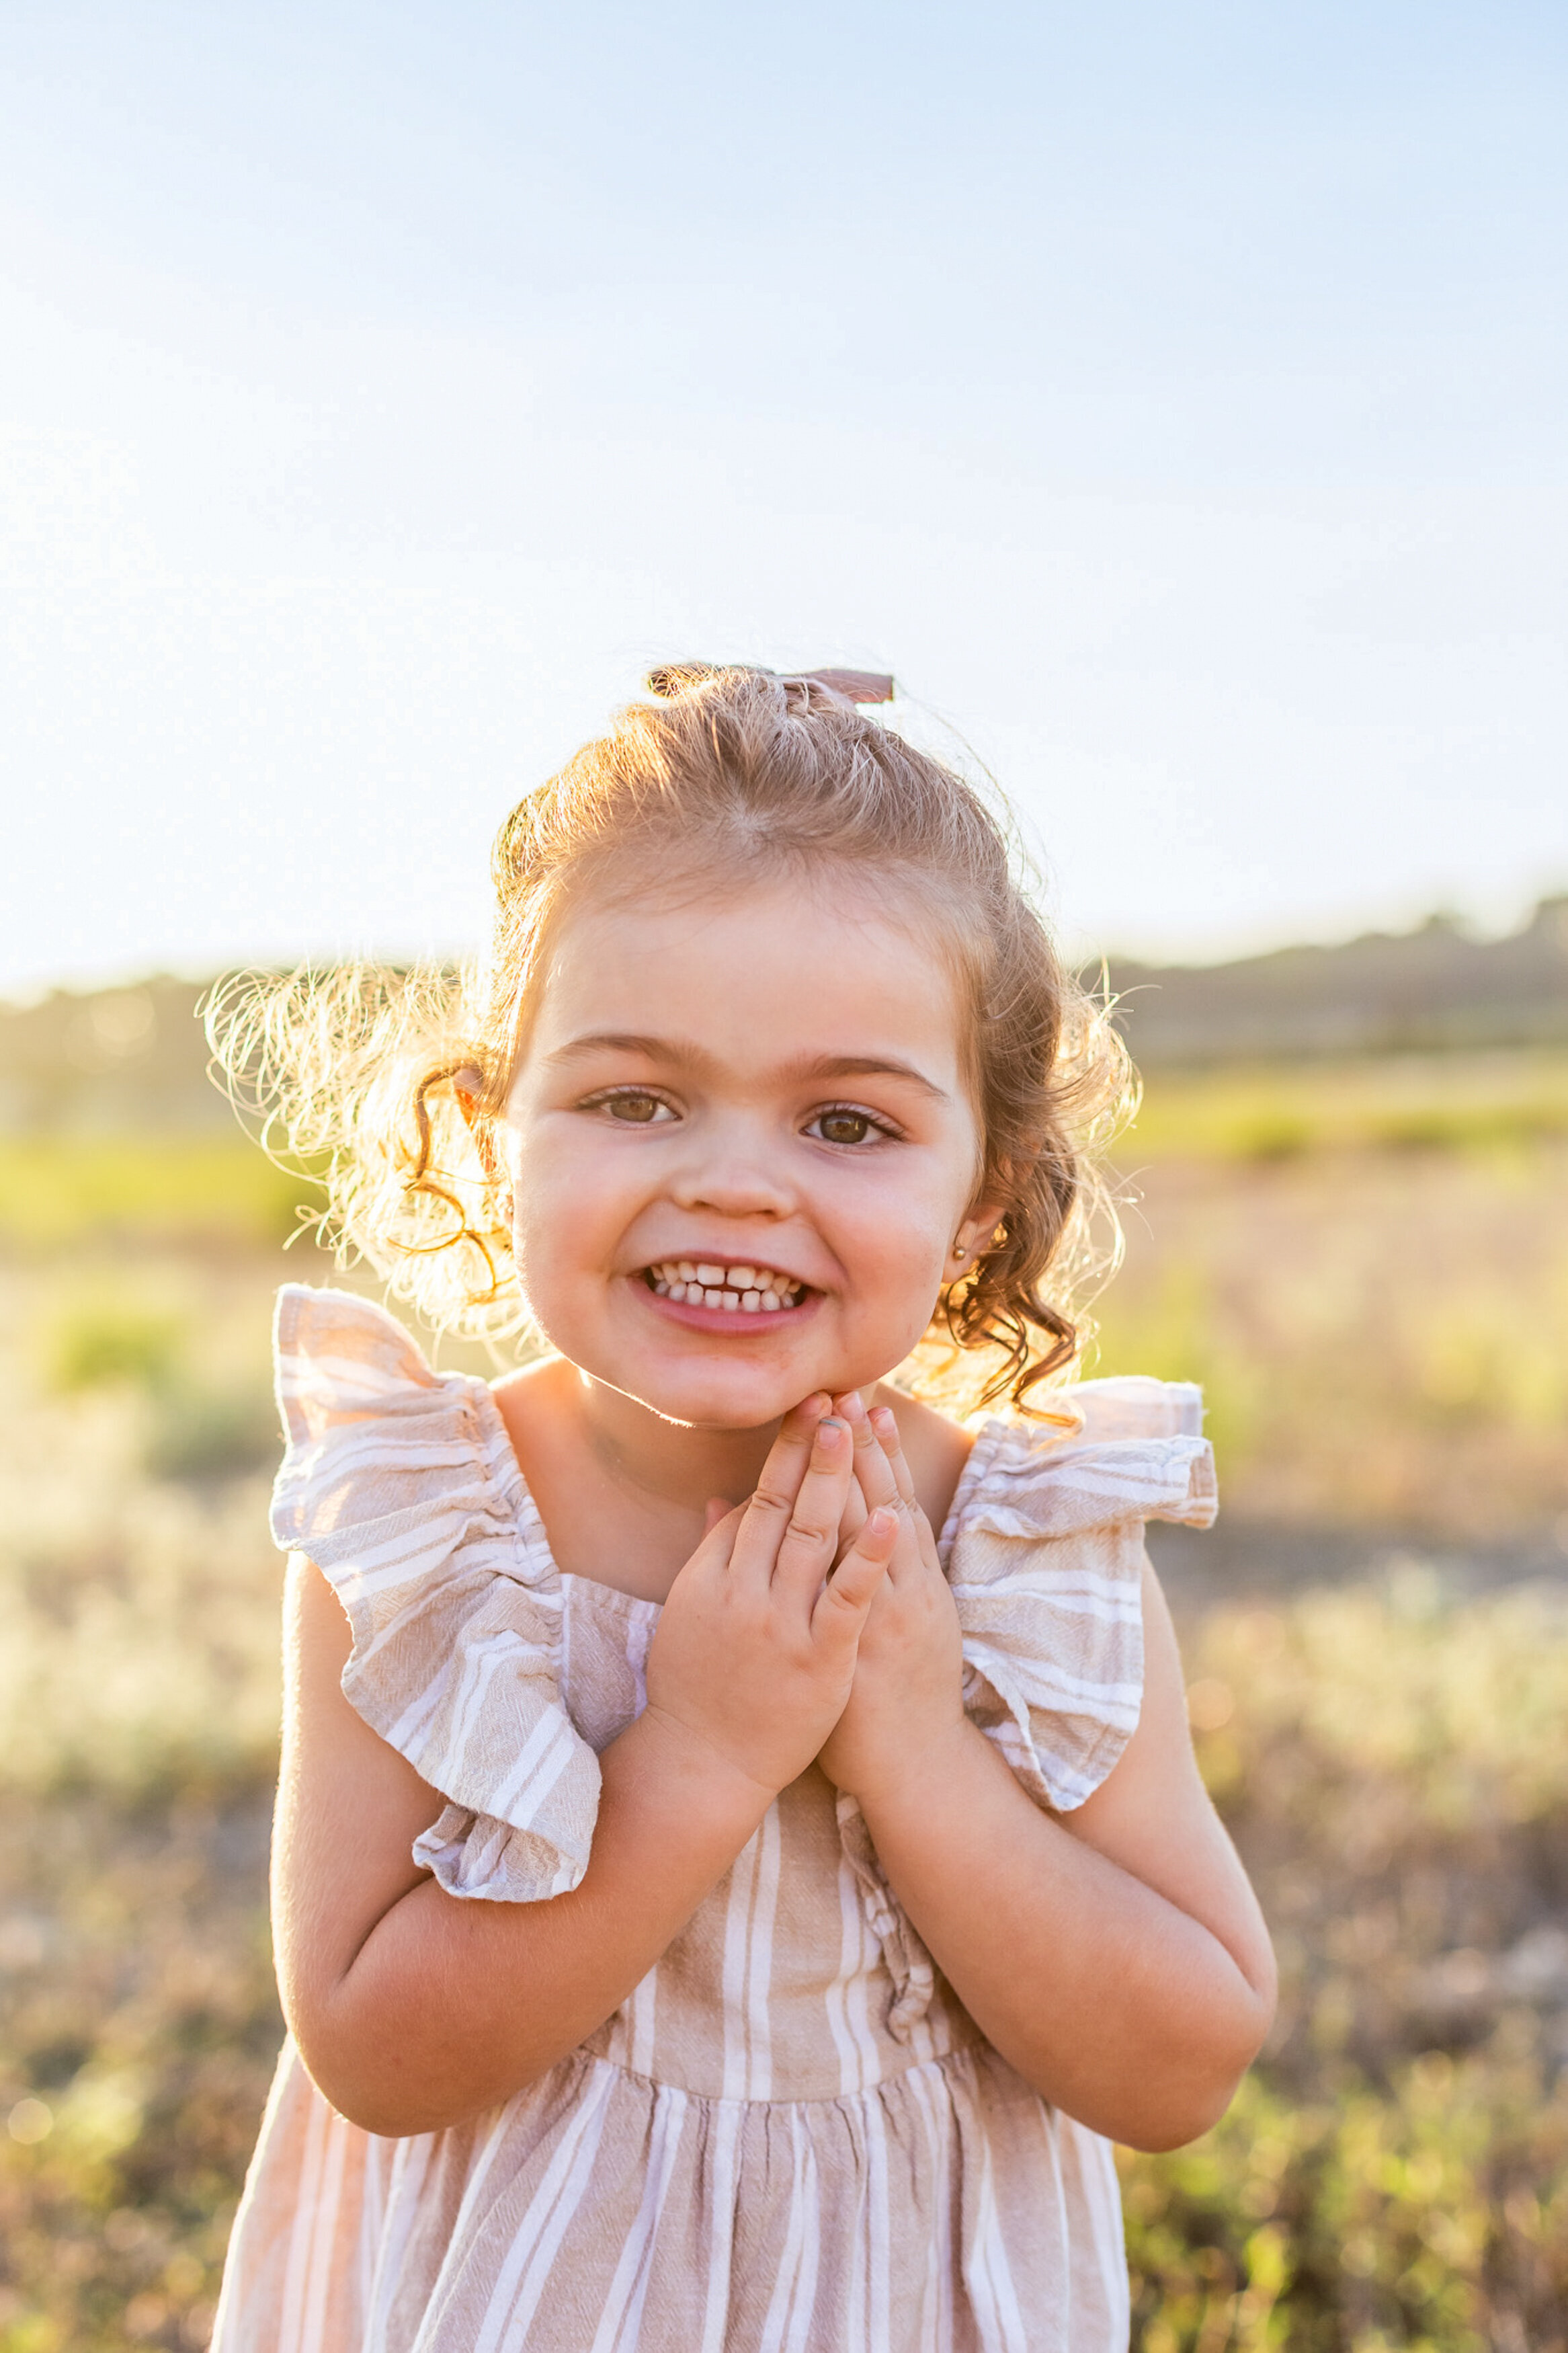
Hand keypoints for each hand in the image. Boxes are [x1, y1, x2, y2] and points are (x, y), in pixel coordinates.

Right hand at [643, 1397, 895, 1802]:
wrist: (705, 1765)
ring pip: (814, 1538)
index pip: (754, 1503)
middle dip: (807, 1448)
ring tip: (853, 1428)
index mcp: (713, 1579)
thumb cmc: (698, 1687)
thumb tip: (723, 1497)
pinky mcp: (821, 1659)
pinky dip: (869, 1555)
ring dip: (835, 1479)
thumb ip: (711, 1553)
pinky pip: (848, 1598)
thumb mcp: (691, 1614)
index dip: (783, 1453)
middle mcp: (744, 1594)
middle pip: (781, 1506)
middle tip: (829, 1396)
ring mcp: (783, 1626)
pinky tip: (889, 1515)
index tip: (806, 1408)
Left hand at [815, 1394, 966, 1805]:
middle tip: (848, 1388)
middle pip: (883, 1502)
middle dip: (863, 1446)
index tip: (863, 1400)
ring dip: (860, 1475)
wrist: (916, 1766)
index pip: (892, 1499)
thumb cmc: (895, 1700)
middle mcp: (907, 1589)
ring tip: (846, 1422)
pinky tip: (878, 1513)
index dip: (877, 1450)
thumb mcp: (894, 1626)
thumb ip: (872, 1577)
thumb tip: (868, 1533)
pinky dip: (872, 1550)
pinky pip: (867, 1588)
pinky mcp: (870, 1646)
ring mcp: (890, 1615)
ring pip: (877, 1532)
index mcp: (910, 1582)